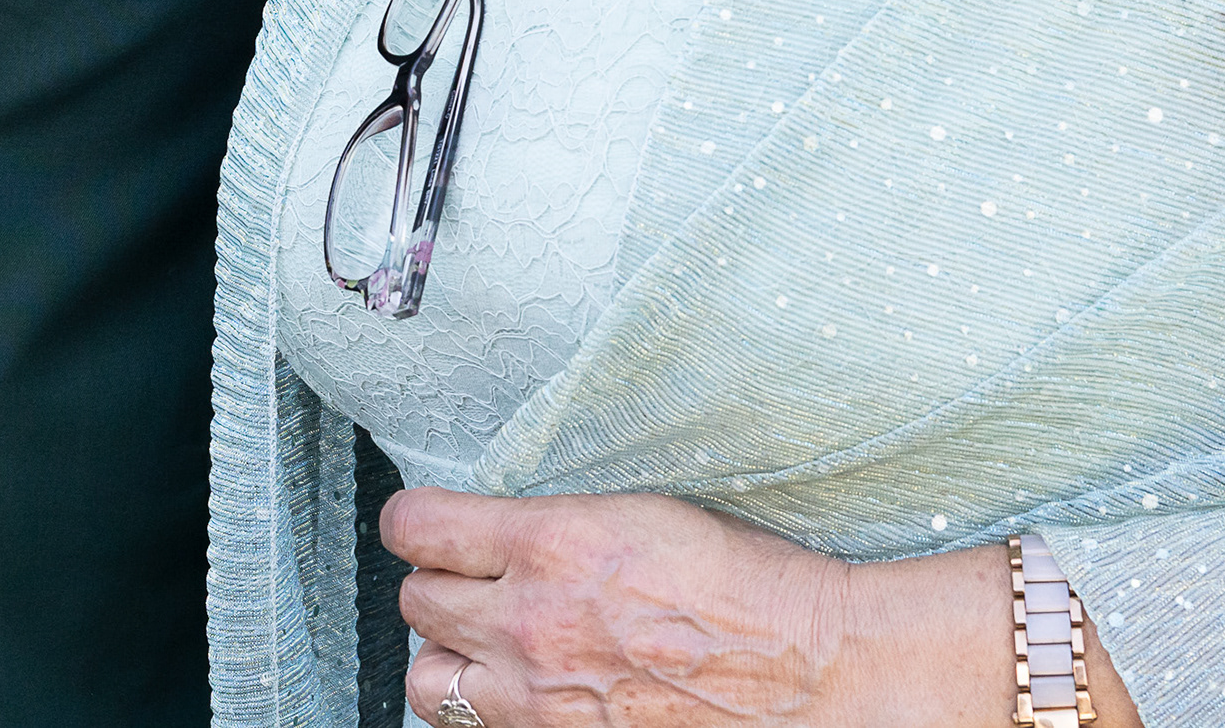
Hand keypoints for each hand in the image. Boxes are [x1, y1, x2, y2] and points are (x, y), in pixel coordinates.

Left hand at [381, 486, 1018, 727]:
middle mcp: (529, 624)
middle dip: (439, 587)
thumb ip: (552, 525)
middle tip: (472, 582)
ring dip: (449, 658)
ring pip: (426, 681)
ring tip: (487, 644)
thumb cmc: (748, 589)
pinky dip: (491, 710)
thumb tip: (499, 528)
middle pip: (414, 602)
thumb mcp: (642, 515)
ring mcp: (538, 698)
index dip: (417, 524)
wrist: (810, 674)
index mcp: (550, 546)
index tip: (429, 526)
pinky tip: (527, 690)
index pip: (416, 527)